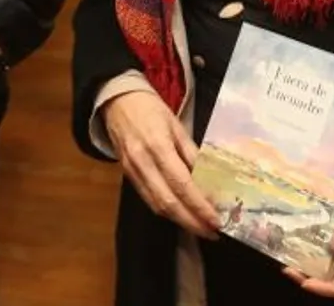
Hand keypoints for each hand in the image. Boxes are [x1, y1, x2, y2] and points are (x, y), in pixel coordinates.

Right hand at [103, 90, 219, 238]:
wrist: (116, 102)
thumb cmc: (151, 109)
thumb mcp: (177, 126)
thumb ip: (192, 153)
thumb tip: (213, 180)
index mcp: (157, 146)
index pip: (182, 184)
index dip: (200, 205)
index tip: (217, 219)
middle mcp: (142, 162)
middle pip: (168, 202)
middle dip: (192, 221)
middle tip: (214, 232)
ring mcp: (132, 171)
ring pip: (156, 205)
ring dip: (180, 221)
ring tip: (202, 228)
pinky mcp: (127, 176)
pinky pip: (148, 200)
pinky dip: (167, 212)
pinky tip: (182, 216)